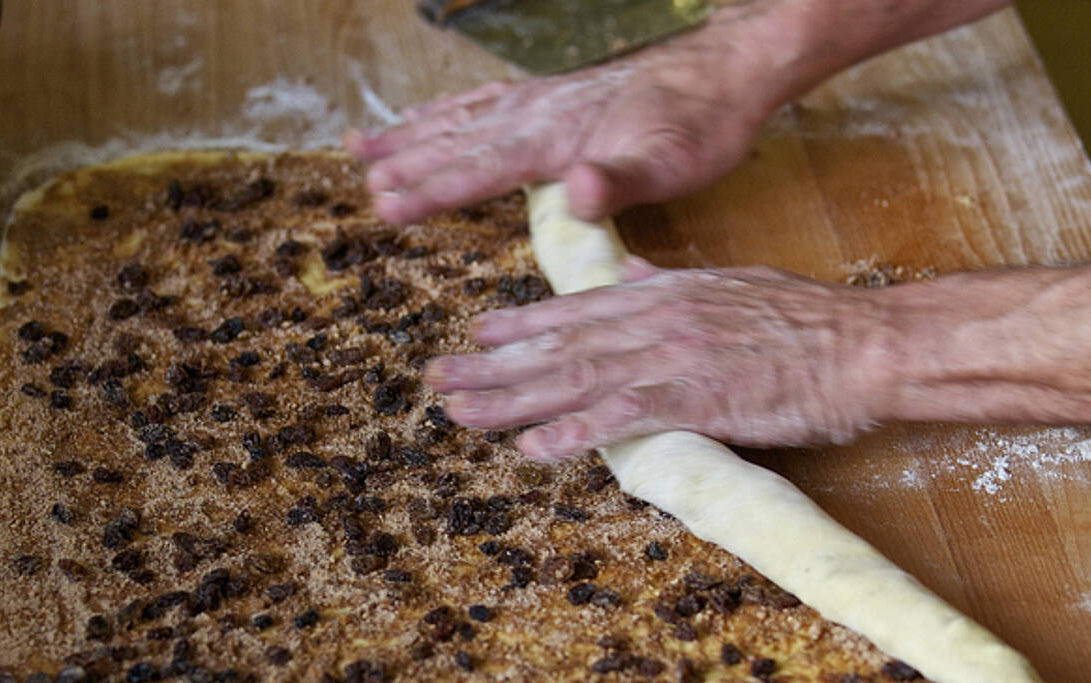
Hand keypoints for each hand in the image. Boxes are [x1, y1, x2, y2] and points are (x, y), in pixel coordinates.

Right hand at [345, 6, 790, 224]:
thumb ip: (619, 180)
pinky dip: (448, 109)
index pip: (481, 168)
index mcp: (557, 137)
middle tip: (362, 186)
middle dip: (407, 164)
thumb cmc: (703, 122)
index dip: (432, 190)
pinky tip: (434, 117)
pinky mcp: (556, 91)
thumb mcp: (671, 162)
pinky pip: (485, 99)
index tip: (386, 206)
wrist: (729, 67)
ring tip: (361, 146)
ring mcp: (544, 96)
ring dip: (412, 133)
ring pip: (462, 115)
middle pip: (459, 140)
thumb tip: (576, 194)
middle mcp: (540, 111)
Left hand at [424, 260, 899, 458]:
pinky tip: (532, 448)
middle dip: (494, 366)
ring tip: (460, 414)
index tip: (478, 335)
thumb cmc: (811, 325)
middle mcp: (657, 319)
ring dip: (512, 400)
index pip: (579, 308)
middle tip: (440, 380)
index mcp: (666, 293)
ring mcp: (672, 357)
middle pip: (560, 345)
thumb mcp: (733, 286)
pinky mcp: (696, 398)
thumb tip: (632, 271)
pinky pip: (620, 418)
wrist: (866, 346)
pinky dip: (573, 432)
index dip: (523, 325)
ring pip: (574, 379)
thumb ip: (673, 282)